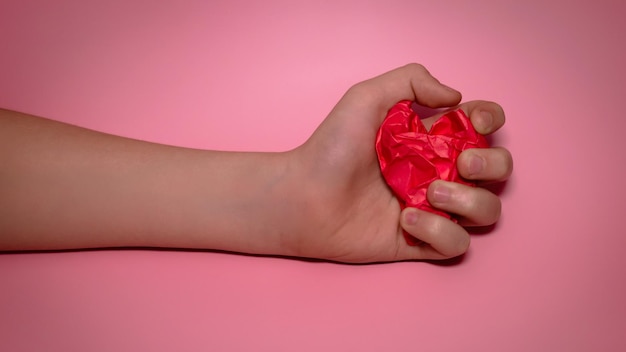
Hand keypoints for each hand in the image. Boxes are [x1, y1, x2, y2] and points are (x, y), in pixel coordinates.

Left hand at [285, 64, 512, 262]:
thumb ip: (412, 80)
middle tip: (461, 162)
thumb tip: (456, 97)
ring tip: (429, 192)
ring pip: (487, 210)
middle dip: (492, 163)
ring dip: (469, 200)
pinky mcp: (420, 241)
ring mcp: (432, 208)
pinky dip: (440, 232)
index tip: (474, 121)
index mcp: (431, 139)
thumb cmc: (331, 147)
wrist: (304, 196)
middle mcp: (438, 172)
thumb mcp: (366, 97)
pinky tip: (405, 220)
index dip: (490, 120)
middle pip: (498, 169)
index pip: (482, 126)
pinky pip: (457, 243)